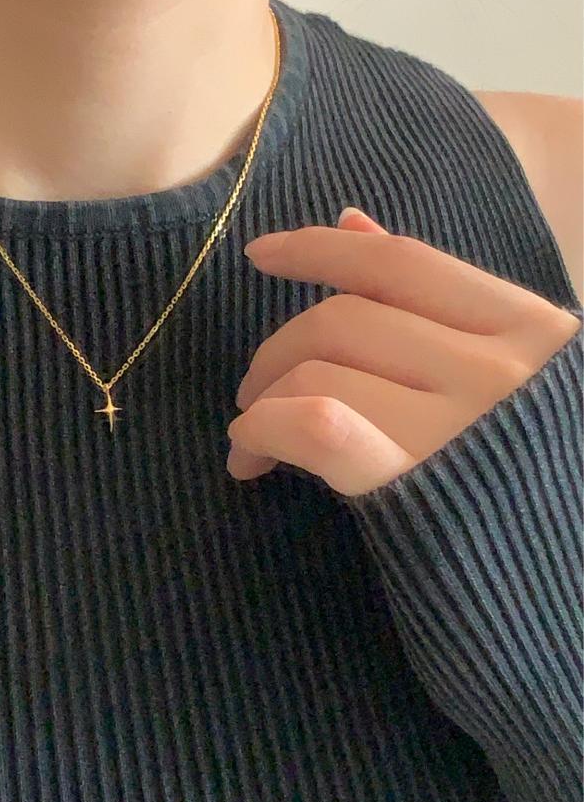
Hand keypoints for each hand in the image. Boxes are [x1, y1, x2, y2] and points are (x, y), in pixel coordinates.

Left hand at [227, 208, 581, 495]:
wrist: (572, 581)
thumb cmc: (537, 467)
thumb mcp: (513, 364)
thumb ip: (436, 295)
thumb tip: (351, 220)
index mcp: (526, 328)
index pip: (397, 262)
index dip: (317, 249)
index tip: (260, 255)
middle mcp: (495, 368)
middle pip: (341, 319)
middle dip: (276, 351)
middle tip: (253, 392)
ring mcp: (455, 427)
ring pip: (318, 371)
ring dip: (262, 400)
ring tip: (254, 434)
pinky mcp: (413, 486)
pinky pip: (317, 423)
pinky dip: (264, 429)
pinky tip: (250, 454)